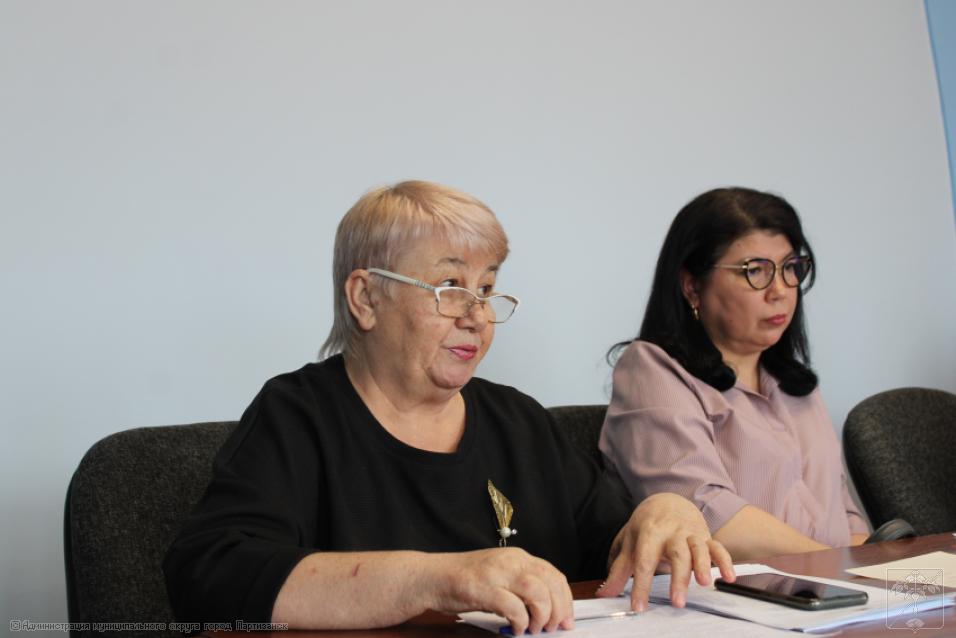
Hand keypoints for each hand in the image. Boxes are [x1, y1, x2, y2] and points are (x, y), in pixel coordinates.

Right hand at [426, 547, 573, 634]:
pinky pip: (514, 607)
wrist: (433, 576)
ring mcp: (497, 574)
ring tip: (535, 628)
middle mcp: (511, 561)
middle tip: (554, 627)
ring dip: (542, 615)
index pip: (554, 575)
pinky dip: (521, 621)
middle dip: (559, 609)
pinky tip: (517, 628)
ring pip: (537, 592)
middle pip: (551, 583)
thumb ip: (521, 588)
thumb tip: (545, 610)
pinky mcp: (484, 589)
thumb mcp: (499, 575)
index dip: (565, 599)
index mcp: (517, 557)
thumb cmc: (464, 579)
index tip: (566, 618)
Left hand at [597, 492, 734, 610]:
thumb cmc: (647, 526)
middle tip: (677, 602)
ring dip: (703, 566)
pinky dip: (725, 562)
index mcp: (649, 533)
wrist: (667, 501)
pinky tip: (730, 577)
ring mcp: (690, 534)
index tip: (638, 607)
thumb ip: (619, 571)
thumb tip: (603, 594)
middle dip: (678, 578)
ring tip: (704, 583)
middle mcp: (671, 533)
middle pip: (676, 555)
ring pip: (698, 549)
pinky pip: (718, 548)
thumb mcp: (629, 544)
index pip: (644, 562)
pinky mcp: (706, 537)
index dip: (640, 586)